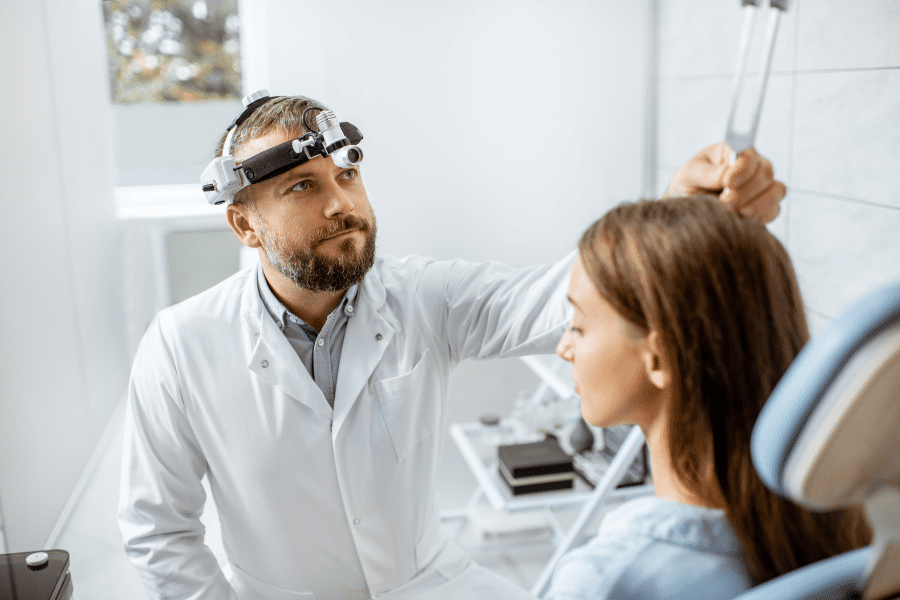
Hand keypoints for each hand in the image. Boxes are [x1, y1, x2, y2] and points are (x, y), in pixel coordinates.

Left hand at [663, 142, 785, 223]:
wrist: (689, 211)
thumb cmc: (688, 186)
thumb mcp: (690, 176)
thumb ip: (708, 174)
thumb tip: (729, 177)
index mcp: (733, 151)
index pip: (749, 155)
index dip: (742, 170)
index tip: (728, 184)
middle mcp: (753, 165)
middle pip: (765, 173)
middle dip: (745, 192)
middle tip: (724, 203)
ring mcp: (763, 185)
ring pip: (777, 191)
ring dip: (755, 206)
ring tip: (732, 213)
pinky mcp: (767, 205)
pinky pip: (774, 210)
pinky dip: (760, 217)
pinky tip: (741, 220)